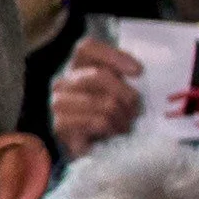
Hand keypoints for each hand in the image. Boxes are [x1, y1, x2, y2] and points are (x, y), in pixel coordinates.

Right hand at [46, 37, 145, 157]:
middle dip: (126, 94)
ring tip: (125, 125)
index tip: (138, 71)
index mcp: (75, 67)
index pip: (86, 48)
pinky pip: (98, 121)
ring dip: (122, 117)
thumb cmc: (109, 116)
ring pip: (103, 103)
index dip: (113, 56)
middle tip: (137, 110)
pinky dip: (112, 129)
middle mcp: (62, 81)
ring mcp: (58, 103)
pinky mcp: (60, 125)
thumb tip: (141, 72)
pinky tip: (113, 133)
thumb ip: (124, 77)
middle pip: (99, 76)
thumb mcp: (118, 90)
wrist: (91, 150)